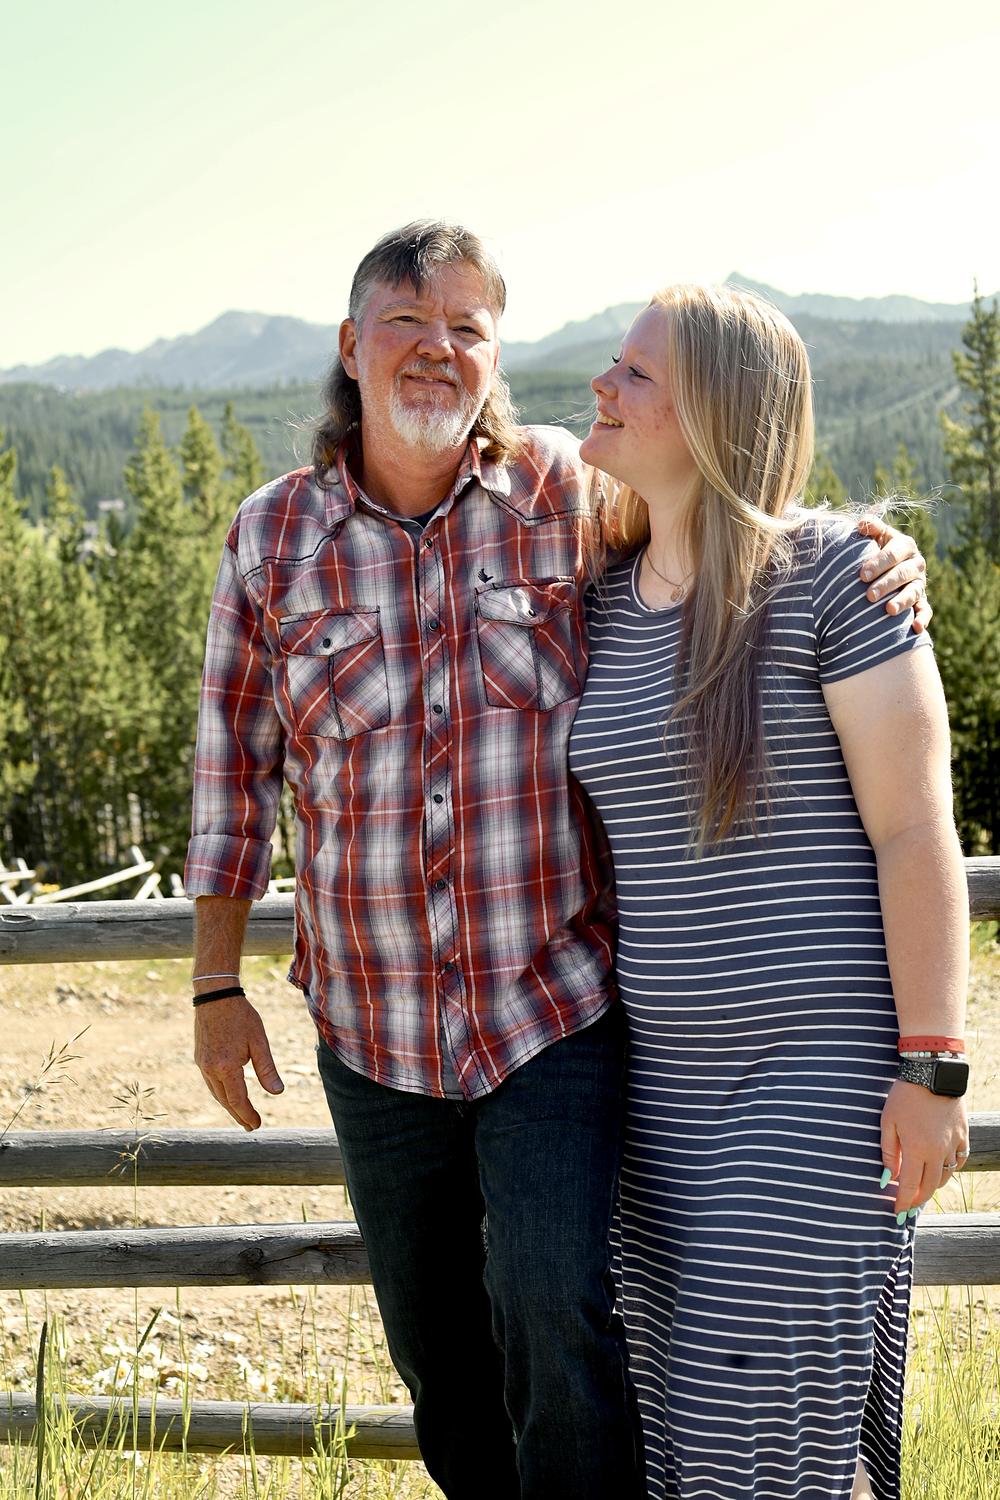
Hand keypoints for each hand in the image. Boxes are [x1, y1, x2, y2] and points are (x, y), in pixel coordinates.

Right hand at [194, 996, 283, 1129]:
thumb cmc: (241, 1016)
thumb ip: (267, 1069)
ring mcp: (202, 1064)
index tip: (256, 1125)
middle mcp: (210, 1069)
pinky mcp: (200, 1058)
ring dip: (229, 1105)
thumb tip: (277, 1093)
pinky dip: (221, 1092)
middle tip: (250, 1126)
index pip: (237, 1100)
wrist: (215, 996)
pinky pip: (211, 1082)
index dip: (247, 1114)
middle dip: (238, 1115)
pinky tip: (229, 1093)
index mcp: (226, 1067)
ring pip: (216, 1093)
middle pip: (225, 1100)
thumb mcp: (259, 1042)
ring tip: (241, 1114)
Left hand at [856, 516, 930, 632]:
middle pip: (903, 574)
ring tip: (889, 610)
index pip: (893, 553)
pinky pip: (925, 610)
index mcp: (905, 546)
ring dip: (902, 601)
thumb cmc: (875, 550)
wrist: (886, 568)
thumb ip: (870, 528)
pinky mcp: (922, 601)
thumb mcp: (875, 537)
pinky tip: (916, 628)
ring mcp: (920, 583)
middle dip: (886, 584)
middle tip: (869, 595)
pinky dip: (922, 619)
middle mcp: (916, 564)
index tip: (862, 574)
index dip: (879, 563)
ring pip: (914, 592)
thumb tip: (861, 523)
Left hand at [880, 1080, 967, 1215]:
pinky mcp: (963, 1135)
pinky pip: (959, 1160)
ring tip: (921, 1189)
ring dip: (933, 1186)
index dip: (902, 1202)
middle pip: (929, 1187)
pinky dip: (950, 1169)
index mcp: (917, 1150)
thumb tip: (888, 1177)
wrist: (932, 1074)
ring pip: (946, 1176)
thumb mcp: (888, 1121)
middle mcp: (937, 1152)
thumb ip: (889, 1152)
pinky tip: (941, 1168)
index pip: (909, 1186)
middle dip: (917, 1200)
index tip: (897, 1212)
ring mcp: (953, 1144)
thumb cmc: (904, 1096)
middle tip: (908, 1207)